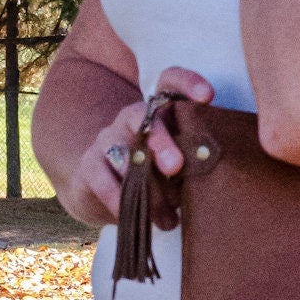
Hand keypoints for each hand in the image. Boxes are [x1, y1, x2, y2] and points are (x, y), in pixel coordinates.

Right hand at [67, 66, 213, 225]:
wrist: (107, 196)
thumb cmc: (157, 178)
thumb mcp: (179, 168)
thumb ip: (191, 164)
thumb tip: (210, 177)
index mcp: (160, 112)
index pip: (170, 83)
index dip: (188, 83)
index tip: (207, 96)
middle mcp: (132, 118)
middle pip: (146, 117)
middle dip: (161, 141)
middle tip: (175, 167)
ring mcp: (108, 138)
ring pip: (125, 153)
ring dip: (145, 185)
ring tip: (166, 216)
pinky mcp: (89, 164)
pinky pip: (103, 179)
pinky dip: (119, 199)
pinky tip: (132, 215)